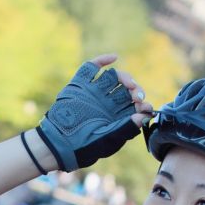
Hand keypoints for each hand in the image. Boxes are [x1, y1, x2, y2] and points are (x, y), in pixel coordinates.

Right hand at [37, 53, 152, 171]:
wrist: (59, 143)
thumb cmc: (85, 146)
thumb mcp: (109, 140)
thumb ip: (126, 129)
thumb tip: (144, 116)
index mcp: (115, 117)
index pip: (134, 106)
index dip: (142, 105)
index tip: (145, 107)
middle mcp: (106, 103)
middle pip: (126, 89)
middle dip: (135, 90)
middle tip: (138, 96)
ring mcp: (94, 92)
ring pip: (113, 77)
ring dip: (124, 77)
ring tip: (128, 84)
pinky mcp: (80, 84)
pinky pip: (92, 68)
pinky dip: (103, 61)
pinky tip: (113, 58)